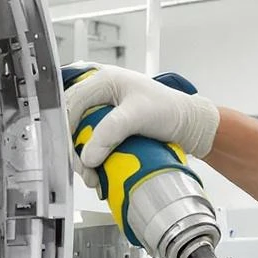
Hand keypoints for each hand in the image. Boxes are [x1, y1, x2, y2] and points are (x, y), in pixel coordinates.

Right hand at [63, 63, 219, 169]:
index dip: (66, 129)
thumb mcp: (138, 116)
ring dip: (85, 158)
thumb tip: (88, 156)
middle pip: (74, 123)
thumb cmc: (170, 109)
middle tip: (85, 170)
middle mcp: (101, 95)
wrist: (190, 125)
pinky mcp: (112, 128)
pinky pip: (95, 144)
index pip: (72, 103)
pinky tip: (100, 172)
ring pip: (83, 136)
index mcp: (104, 81)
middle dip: (76, 149)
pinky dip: (96, 159)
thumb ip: (110, 132)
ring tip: (94, 177)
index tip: (71, 152)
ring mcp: (106, 113)